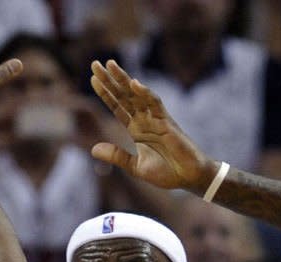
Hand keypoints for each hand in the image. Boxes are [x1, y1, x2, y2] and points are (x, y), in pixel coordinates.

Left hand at [89, 59, 209, 189]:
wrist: (188, 178)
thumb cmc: (165, 173)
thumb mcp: (135, 166)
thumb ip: (116, 156)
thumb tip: (93, 149)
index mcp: (136, 129)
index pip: (118, 107)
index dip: (106, 94)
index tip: (93, 79)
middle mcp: (145, 120)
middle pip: (124, 96)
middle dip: (110, 80)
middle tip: (95, 64)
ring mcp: (156, 119)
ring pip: (137, 94)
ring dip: (123, 79)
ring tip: (110, 65)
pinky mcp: (167, 122)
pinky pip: (155, 103)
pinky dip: (145, 93)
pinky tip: (133, 83)